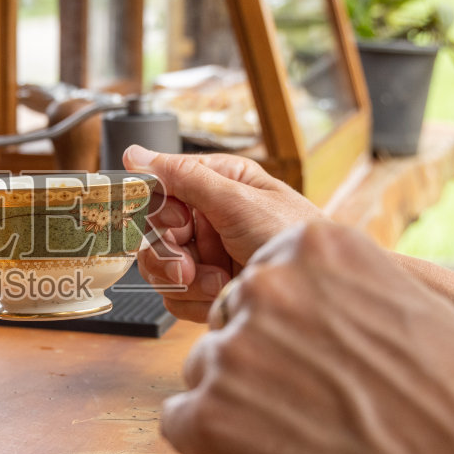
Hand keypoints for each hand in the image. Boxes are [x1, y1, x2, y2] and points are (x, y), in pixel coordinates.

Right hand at [122, 145, 318, 321]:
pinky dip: (193, 299)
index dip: (161, 209)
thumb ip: (186, 177)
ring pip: (159, 266)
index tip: (178, 222)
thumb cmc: (293, 237)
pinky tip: (220, 294)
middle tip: (187, 266)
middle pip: (154, 231)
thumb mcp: (239, 201)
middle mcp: (209, 217)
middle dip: (169, 253)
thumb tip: (136, 154)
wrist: (316, 293)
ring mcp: (207, 254)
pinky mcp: (208, 288)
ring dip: (184, 279)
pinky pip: (174, 295)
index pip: (163, 188)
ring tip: (215, 281)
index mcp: (218, 183)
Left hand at [162, 220, 453, 453]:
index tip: (318, 363)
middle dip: (259, 365)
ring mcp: (232, 350)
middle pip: (229, 325)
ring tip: (310, 443)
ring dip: (241, 407)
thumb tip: (311, 302)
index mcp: (312, 245)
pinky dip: (217, 447)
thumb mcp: (407, 304)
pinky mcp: (208, 416)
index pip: (264, 282)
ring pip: (206, 375)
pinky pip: (182, 423)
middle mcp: (263, 285)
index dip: (289, 331)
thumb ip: (342, 291)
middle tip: (314, 410)